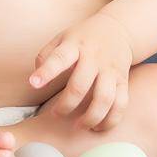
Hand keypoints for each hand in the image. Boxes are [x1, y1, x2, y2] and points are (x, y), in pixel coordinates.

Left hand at [28, 13, 133, 130]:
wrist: (118, 29)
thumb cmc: (82, 38)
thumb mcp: (62, 38)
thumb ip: (46, 56)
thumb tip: (35, 81)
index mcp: (75, 45)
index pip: (59, 58)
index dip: (46, 72)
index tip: (33, 84)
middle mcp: (94, 57)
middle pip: (80, 84)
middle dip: (66, 104)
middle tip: (56, 114)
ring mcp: (110, 69)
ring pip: (104, 98)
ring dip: (91, 117)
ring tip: (79, 126)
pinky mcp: (123, 81)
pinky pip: (120, 104)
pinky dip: (110, 120)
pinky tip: (97, 126)